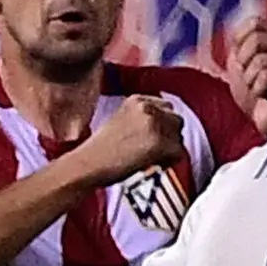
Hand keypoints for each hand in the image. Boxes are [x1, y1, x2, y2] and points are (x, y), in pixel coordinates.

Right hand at [64, 94, 192, 187]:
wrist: (87, 165)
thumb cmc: (98, 152)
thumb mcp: (120, 121)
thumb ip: (141, 119)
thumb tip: (161, 128)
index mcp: (136, 100)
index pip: (166, 106)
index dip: (164, 124)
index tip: (159, 135)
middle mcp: (147, 107)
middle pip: (176, 119)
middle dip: (170, 135)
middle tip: (156, 150)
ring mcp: (153, 124)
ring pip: (179, 136)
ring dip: (170, 149)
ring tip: (153, 158)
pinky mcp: (159, 143)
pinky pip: (178, 152)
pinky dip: (169, 162)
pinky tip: (153, 165)